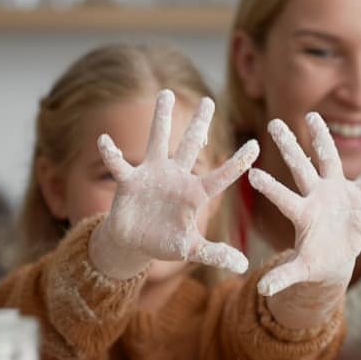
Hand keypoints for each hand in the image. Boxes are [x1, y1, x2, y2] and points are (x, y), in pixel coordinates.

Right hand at [92, 90, 258, 277]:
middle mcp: (176, 177)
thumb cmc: (167, 243)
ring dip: (161, 119)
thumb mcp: (192, 250)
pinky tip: (104, 140)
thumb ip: (215, 254)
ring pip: (158, 141)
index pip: (221, 176)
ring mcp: (153, 175)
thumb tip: (244, 266)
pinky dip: (111, 154)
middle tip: (209, 100)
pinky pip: (119, 164)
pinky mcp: (130, 181)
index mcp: (195, 194)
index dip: (238, 162)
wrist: (136, 242)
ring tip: (165, 93)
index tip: (256, 145)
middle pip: (190, 146)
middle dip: (199, 123)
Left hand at [249, 112, 360, 295]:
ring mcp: (334, 193)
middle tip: (273, 122)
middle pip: (300, 167)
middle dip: (289, 145)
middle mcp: (315, 197)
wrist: (334, 259)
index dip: (270, 187)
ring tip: (313, 116)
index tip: (252, 173)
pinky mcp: (355, 197)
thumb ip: (283, 276)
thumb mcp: (301, 271)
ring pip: (329, 160)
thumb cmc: (315, 263)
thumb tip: (263, 290)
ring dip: (323, 139)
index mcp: (302, 214)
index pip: (284, 198)